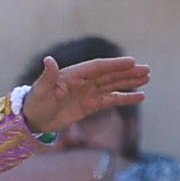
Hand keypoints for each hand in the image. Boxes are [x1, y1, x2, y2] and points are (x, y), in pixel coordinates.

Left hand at [22, 55, 149, 136]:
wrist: (32, 120)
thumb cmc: (35, 103)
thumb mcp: (40, 90)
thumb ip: (48, 76)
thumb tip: (49, 60)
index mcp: (74, 74)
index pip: (98, 67)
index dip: (114, 65)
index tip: (131, 62)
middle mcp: (84, 81)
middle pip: (110, 74)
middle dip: (128, 72)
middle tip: (147, 70)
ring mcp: (89, 92)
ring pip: (113, 85)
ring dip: (130, 82)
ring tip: (147, 78)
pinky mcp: (90, 105)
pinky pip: (111, 100)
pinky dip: (124, 98)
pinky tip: (140, 96)